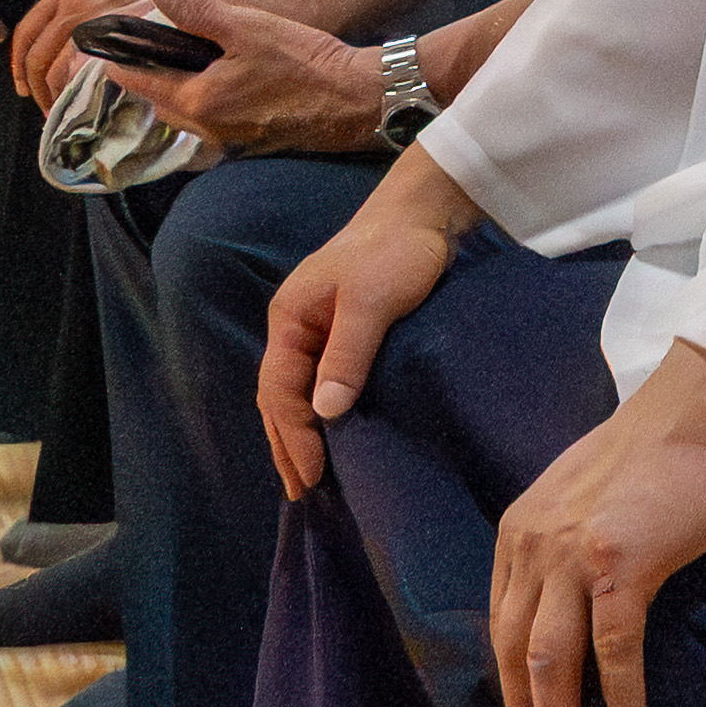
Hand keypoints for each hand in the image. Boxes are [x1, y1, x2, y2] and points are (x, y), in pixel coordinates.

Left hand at [9, 0, 157, 109]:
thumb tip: (65, 51)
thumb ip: (80, 12)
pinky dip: (70, 90)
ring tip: (59, 109)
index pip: (28, 29)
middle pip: (33, 51)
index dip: (20, 62)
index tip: (24, 83)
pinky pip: (74, 69)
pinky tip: (78, 101)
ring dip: (49, 93)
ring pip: (49, 65)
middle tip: (40, 103)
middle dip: (32, 85)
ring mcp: (85, 16)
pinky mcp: (104, 32)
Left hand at [115, 0, 390, 159]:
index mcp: (197, 102)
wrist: (357, 100)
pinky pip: (203, 122)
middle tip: (129, 46)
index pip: (135, 80)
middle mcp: (204, 130)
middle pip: (152, 101)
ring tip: (166, 59)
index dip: (113, 58)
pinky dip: (194, 100)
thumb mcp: (249, 26)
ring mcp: (227, 141)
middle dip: (137, 75)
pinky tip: (209, 79)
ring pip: (178, 114)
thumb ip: (198, 10)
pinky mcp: (247, 141)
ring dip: (166, 89)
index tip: (99, 40)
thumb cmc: (305, 62)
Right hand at [259, 173, 470, 497]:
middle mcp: (297, 327)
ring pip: (300, 391)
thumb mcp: (371, 302)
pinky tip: (334, 435)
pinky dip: (323, 413)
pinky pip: (323, 382)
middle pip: (279, 397)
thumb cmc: (397, 251)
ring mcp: (320, 329)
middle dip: (287, 445)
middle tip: (301, 494)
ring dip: (302, 434)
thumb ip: (347, 355)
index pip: (279, 391)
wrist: (426, 212)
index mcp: (290, 318)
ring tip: (311, 478)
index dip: (293, 436)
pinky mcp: (346, 331)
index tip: (312, 476)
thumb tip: (326, 414)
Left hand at [488, 347, 705, 706]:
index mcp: (521, 531)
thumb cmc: (652, 453)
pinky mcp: (624, 563)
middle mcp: (535, 545)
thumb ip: (564, 546)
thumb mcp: (580, 497)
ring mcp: (576, 555)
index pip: (503, 623)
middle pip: (516, 651)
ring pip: (552, 659)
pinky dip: (618, 693)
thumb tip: (573, 606)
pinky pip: (614, 646)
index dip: (510, 682)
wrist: (696, 410)